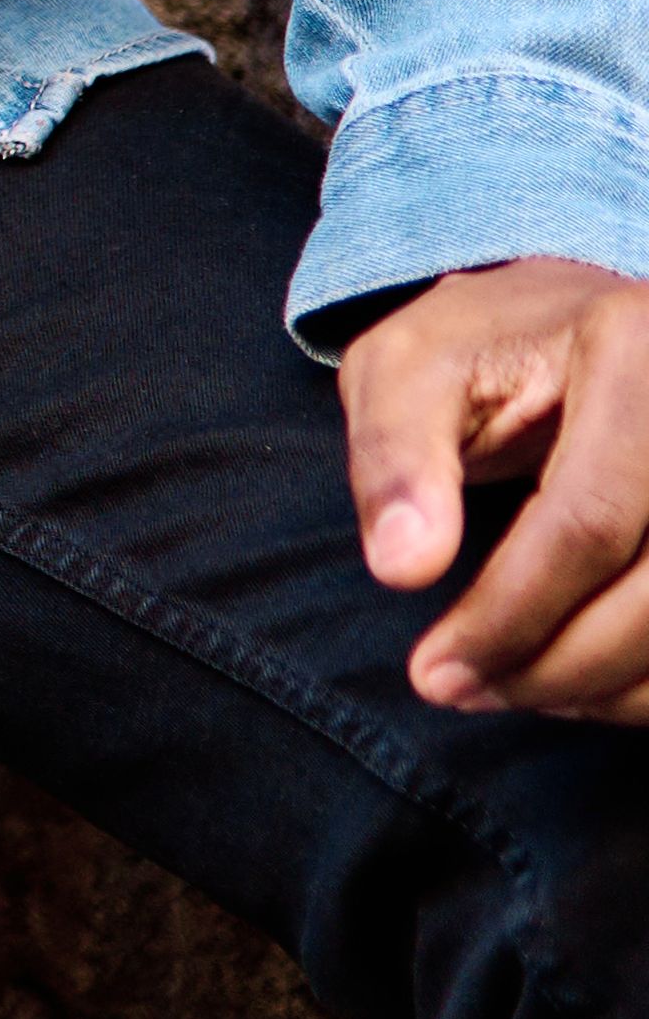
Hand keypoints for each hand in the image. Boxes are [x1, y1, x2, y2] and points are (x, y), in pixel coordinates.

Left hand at [345, 255, 648, 716]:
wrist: (580, 327)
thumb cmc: (482, 351)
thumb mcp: (406, 369)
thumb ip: (393, 457)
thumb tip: (401, 569)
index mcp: (635, 354)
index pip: (588, 522)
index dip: (512, 614)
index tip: (434, 673)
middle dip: (557, 665)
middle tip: (463, 691)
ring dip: (609, 687)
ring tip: (516, 687)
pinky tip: (586, 681)